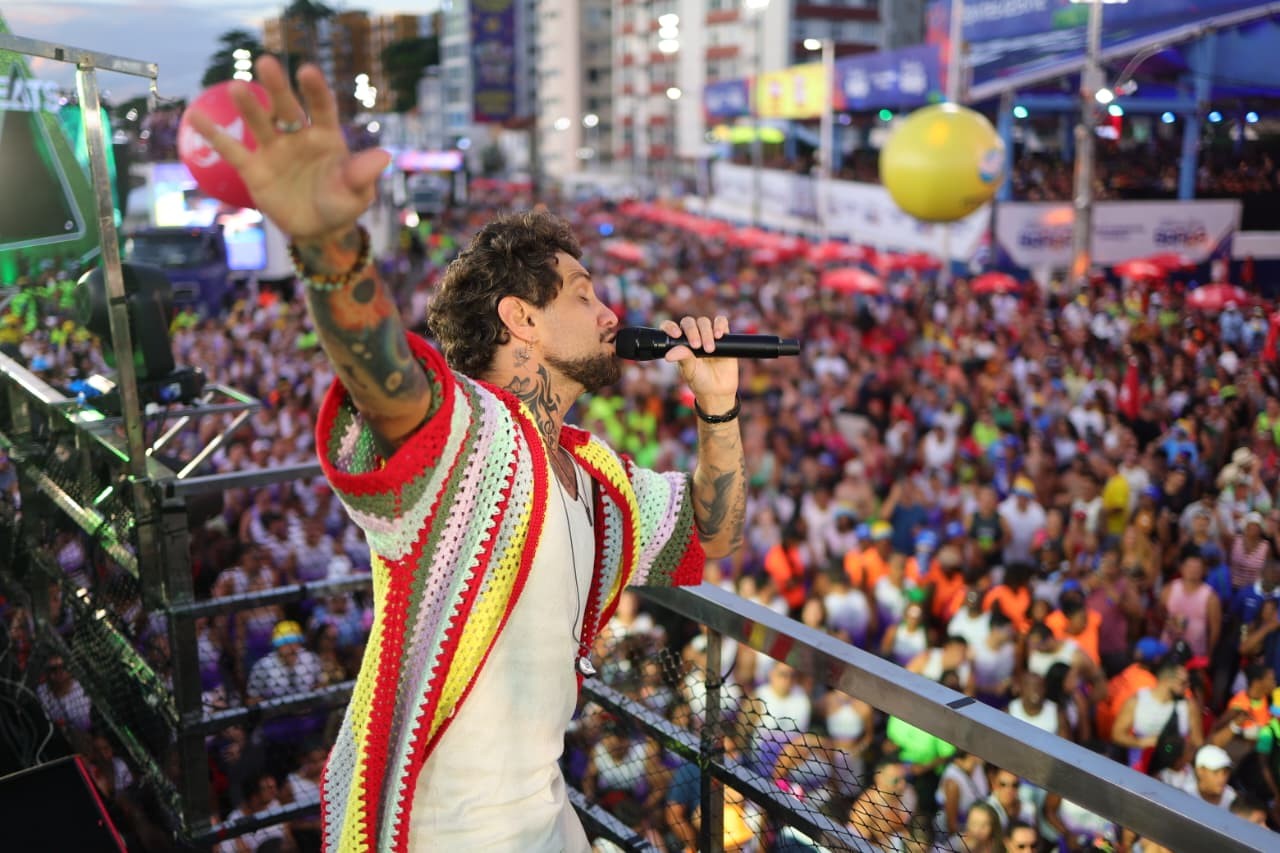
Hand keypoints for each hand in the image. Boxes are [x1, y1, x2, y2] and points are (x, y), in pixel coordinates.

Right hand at [186, 56, 389, 240]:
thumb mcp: (356, 192)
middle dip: (278, 87)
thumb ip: (363, 174)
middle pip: (287, 108)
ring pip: (260, 123)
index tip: (307, 71)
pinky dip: (214, 135)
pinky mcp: (255, 170)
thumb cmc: (342, 203)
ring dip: (249, 106)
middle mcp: (298, 137)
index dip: (315, 90)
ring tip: (237, 88)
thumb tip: (384, 156)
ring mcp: (275, 150)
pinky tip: (194, 115)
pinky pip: (232, 151)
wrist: (319, 228)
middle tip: (266, 63)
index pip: (321, 108)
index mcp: (326, 137)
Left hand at [661, 315, 738, 412]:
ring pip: (704, 322)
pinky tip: (719, 335)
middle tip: (697, 346)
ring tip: (709, 349)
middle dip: (693, 332)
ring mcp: (707, 335)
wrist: (719, 390)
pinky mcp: (723, 336)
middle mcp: (692, 336)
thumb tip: (669, 354)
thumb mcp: (689, 371)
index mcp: (679, 344)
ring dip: (706, 332)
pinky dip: (720, 325)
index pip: (670, 327)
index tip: (676, 334)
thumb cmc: (700, 380)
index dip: (670, 327)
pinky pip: (721, 321)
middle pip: (689, 323)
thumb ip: (682, 359)